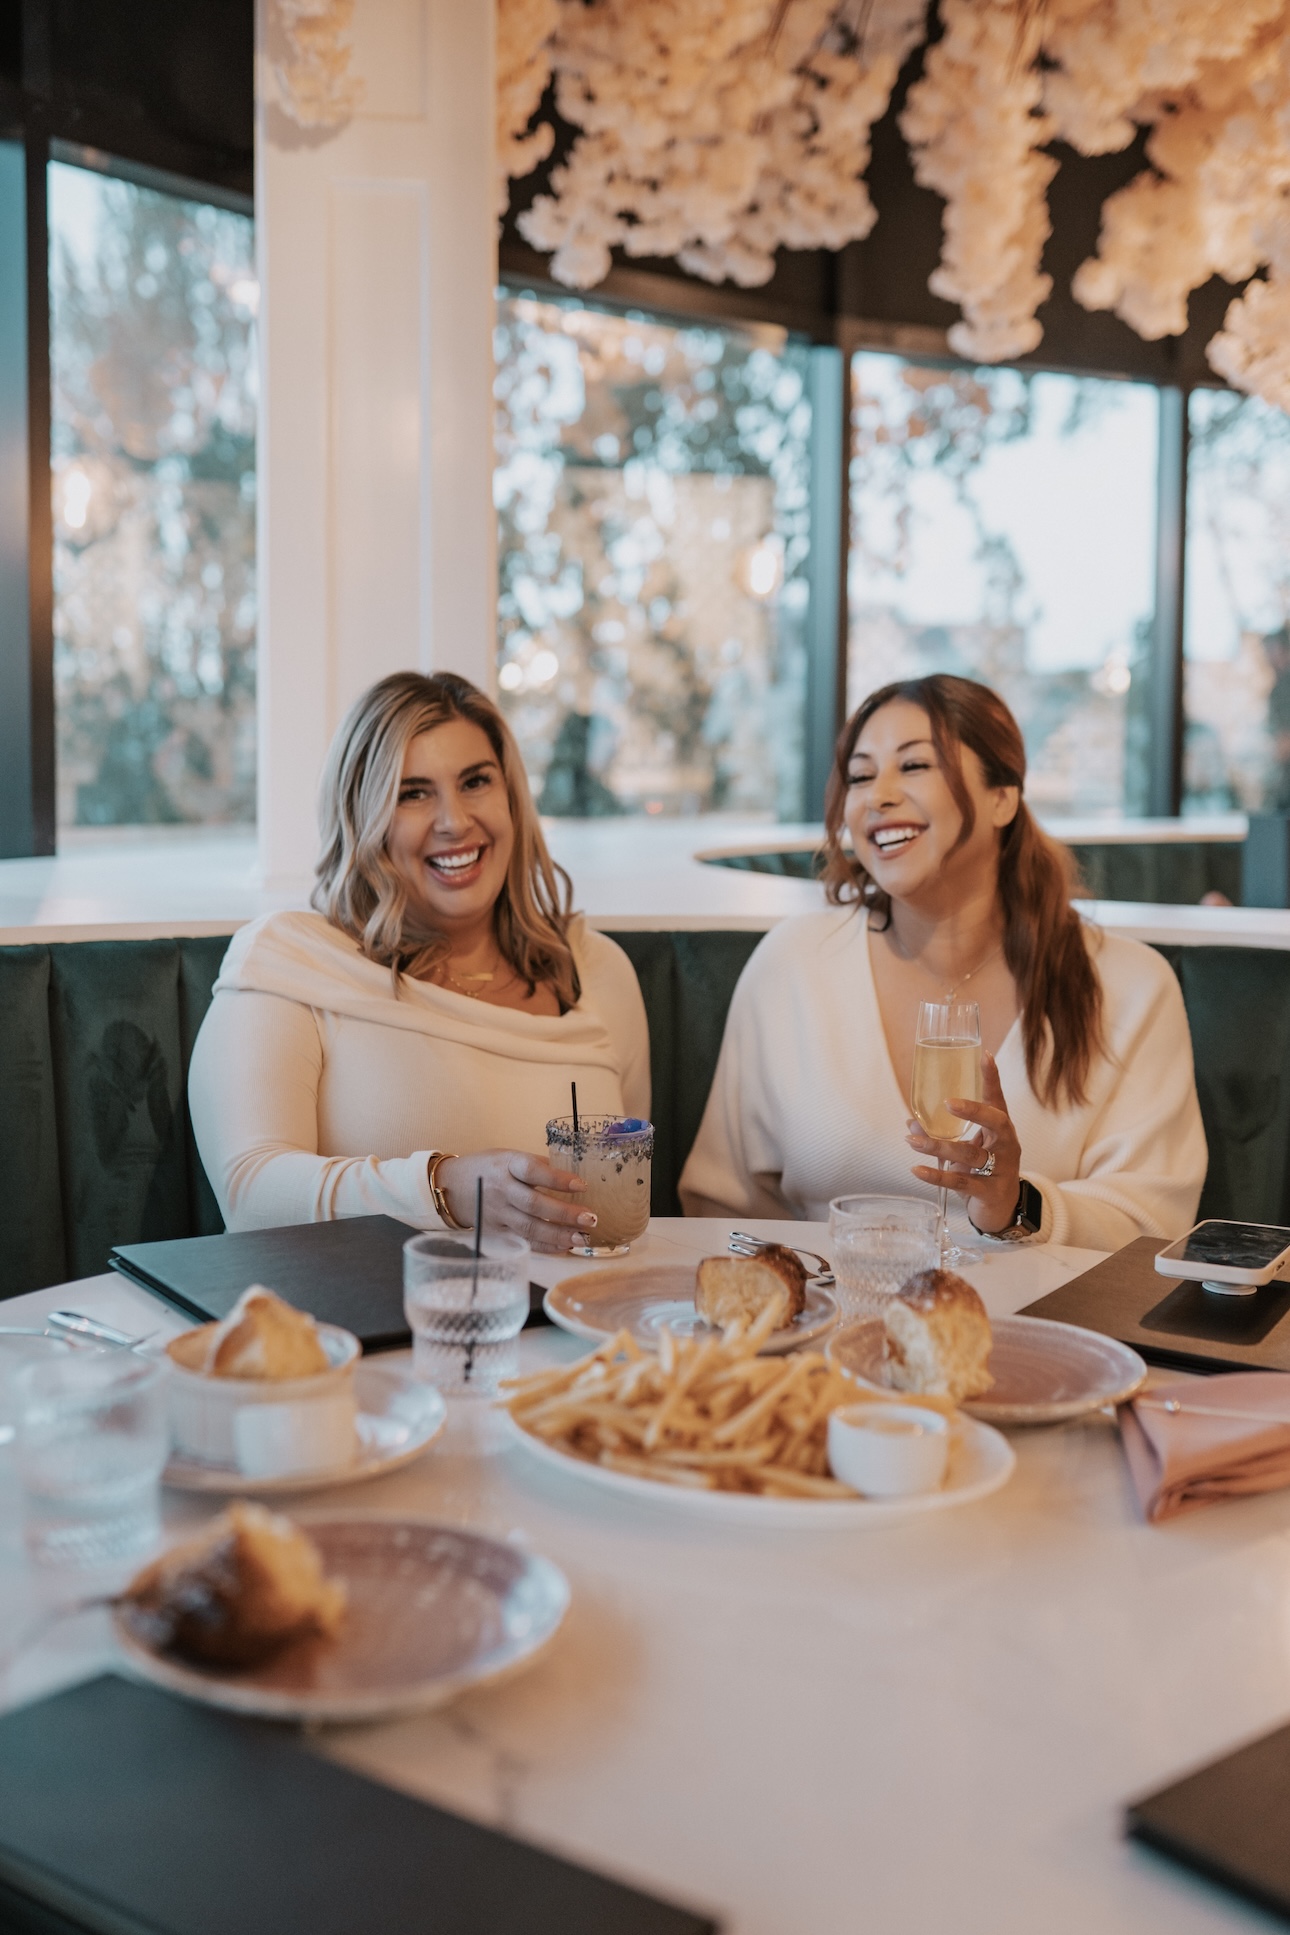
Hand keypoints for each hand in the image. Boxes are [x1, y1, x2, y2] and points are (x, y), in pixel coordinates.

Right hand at [437, 1151, 596, 1253]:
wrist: (452, 1186)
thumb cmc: (488, 1168)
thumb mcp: (509, 1156)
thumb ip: (538, 1165)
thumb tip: (572, 1175)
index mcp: (506, 1165)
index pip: (533, 1171)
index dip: (557, 1179)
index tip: (582, 1185)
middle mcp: (501, 1189)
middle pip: (534, 1204)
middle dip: (564, 1213)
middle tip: (590, 1218)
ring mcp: (498, 1213)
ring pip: (529, 1227)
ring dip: (558, 1235)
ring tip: (582, 1238)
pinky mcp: (497, 1231)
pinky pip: (523, 1240)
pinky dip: (545, 1246)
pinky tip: (565, 1247)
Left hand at [906, 1052, 1021, 1235]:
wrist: (1003, 1209)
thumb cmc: (984, 1170)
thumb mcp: (967, 1148)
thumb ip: (943, 1134)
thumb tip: (911, 1121)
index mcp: (1001, 1130)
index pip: (998, 1100)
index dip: (992, 1078)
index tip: (985, 1055)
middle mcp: (1006, 1146)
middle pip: (996, 1123)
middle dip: (973, 1111)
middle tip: (948, 1103)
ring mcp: (1001, 1169)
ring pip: (970, 1153)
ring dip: (938, 1146)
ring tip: (912, 1140)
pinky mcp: (989, 1191)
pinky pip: (961, 1181)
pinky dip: (936, 1175)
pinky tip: (916, 1169)